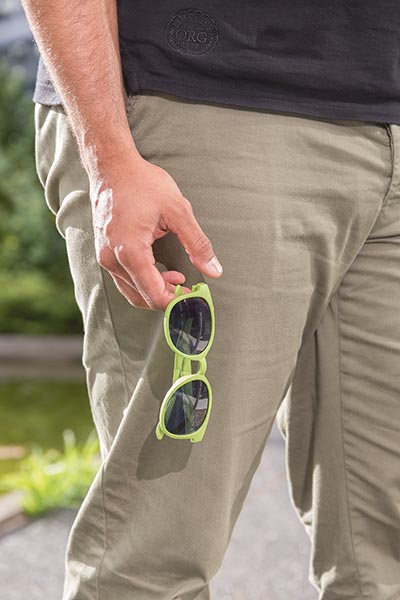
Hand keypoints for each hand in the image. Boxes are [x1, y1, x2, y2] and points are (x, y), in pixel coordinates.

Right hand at [88, 150, 222, 310]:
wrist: (112, 167)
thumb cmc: (142, 184)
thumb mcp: (178, 211)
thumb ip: (198, 244)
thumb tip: (214, 271)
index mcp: (129, 251)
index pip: (153, 295)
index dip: (176, 301)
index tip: (193, 295)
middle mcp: (112, 259)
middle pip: (141, 298)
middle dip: (167, 298)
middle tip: (189, 288)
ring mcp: (104, 257)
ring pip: (131, 292)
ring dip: (156, 291)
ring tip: (178, 278)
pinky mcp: (103, 253)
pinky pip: (124, 279)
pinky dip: (144, 282)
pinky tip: (161, 270)